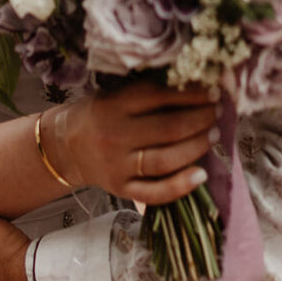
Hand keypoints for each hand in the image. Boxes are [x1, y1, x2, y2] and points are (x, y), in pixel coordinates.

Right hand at [43, 80, 219, 205]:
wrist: (64, 146)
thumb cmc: (99, 115)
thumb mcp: (115, 95)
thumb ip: (148, 94)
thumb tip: (196, 88)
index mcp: (113, 105)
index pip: (159, 97)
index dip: (191, 94)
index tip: (213, 90)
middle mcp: (114, 135)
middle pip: (167, 128)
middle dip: (200, 119)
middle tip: (217, 112)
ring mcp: (117, 165)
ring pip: (164, 160)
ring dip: (196, 147)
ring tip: (213, 135)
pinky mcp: (120, 188)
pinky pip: (154, 192)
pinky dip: (180, 186)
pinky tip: (201, 175)